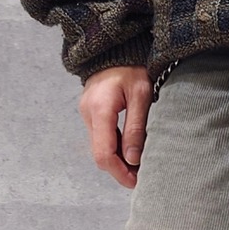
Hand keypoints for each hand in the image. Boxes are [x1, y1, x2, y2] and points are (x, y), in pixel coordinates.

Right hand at [79, 64, 152, 188]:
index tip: (136, 182)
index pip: (104, 153)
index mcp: (100, 110)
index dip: (119, 172)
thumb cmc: (132, 67)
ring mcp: (87, 114)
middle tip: (141, 177)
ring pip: (100, 148)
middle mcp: (88, 114)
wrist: (115, 47)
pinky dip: (115, 149)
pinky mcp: (91, 113)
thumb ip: (136, 128)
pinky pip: (101, 138)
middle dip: (119, 170)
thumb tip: (133, 159)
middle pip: (100, 155)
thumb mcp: (141, 95)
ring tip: (139, 166)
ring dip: (118, 161)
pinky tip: (130, 151)